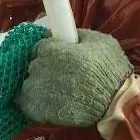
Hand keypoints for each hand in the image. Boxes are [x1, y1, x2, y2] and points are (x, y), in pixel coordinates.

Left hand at [16, 29, 131, 127]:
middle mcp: (38, 67)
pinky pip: (25, 102)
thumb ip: (79, 34)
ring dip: (39, 86)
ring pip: (28, 83)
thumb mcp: (101, 42)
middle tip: (62, 76)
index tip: (59, 59)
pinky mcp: (33, 107)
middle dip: (45, 68)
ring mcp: (34, 88)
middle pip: (33, 65)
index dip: (49, 52)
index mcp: (52, 50)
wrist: (114, 102)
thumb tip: (66, 31)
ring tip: (59, 92)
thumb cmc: (111, 70)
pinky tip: (50, 103)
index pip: (39, 47)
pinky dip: (34, 103)